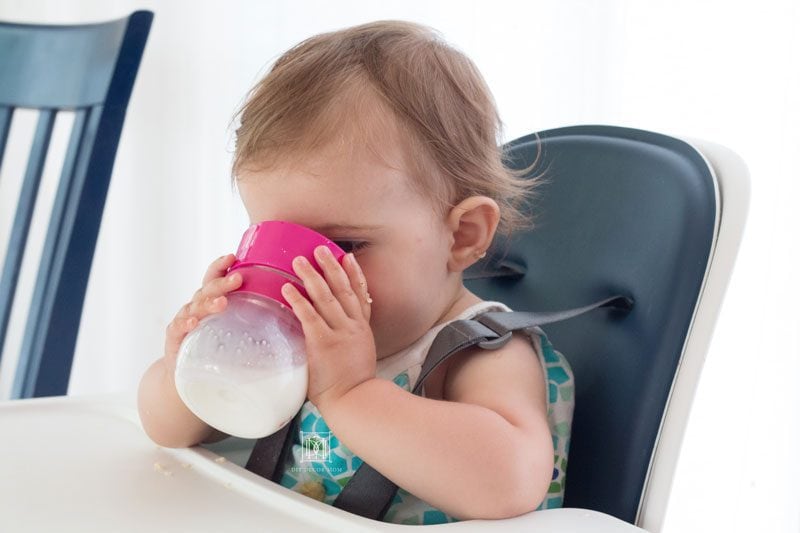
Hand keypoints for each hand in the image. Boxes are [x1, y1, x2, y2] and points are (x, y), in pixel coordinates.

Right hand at [163, 254, 242, 369]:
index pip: (213, 278)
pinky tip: (194, 323)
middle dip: (223, 283)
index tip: (232, 256)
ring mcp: (184, 321)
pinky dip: (185, 324)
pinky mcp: (175, 339)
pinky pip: (179, 328)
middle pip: (208, 289)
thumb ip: (251, 318)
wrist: (186, 376)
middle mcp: (196, 307)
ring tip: (222, 302)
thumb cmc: (214, 348)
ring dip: (209, 303)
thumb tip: (284, 311)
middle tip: (238, 278)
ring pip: (195, 306)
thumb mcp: (232, 329)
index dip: (220, 266)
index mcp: (210, 301)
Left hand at [281, 246, 375, 410]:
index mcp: (362, 330)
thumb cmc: (354, 386)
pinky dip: (298, 300)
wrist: (356, 400)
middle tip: (319, 249)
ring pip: (325, 297)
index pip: (360, 295)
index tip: (348, 258)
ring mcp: (339, 333)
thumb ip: (348, 344)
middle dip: (331, 267)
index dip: (354, 274)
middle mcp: (352, 326)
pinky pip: (309, 316)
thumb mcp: (359, 357)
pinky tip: (287, 288)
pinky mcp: (323, 343)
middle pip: (342, 289)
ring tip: (298, 260)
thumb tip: (334, 339)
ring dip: (311, 276)